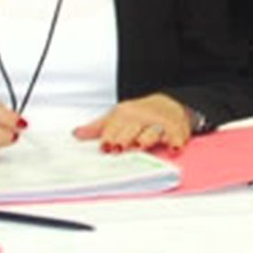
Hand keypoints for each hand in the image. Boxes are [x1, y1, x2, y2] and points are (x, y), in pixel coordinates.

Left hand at [73, 93, 192, 151]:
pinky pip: (177, 136)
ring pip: (152, 131)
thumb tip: (76, 134)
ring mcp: (158, 124)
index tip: (104, 147)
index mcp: (124, 115)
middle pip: (132, 129)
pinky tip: (173, 147)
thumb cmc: (139, 115)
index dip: (109, 137)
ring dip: (146, 137)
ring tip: (140, 144)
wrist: (168, 103)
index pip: (114, 127)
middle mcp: (141, 118)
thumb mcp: (116, 118)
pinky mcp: (176, 130)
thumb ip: (97, 128)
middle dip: (125, 138)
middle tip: (118, 148)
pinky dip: (175, 141)